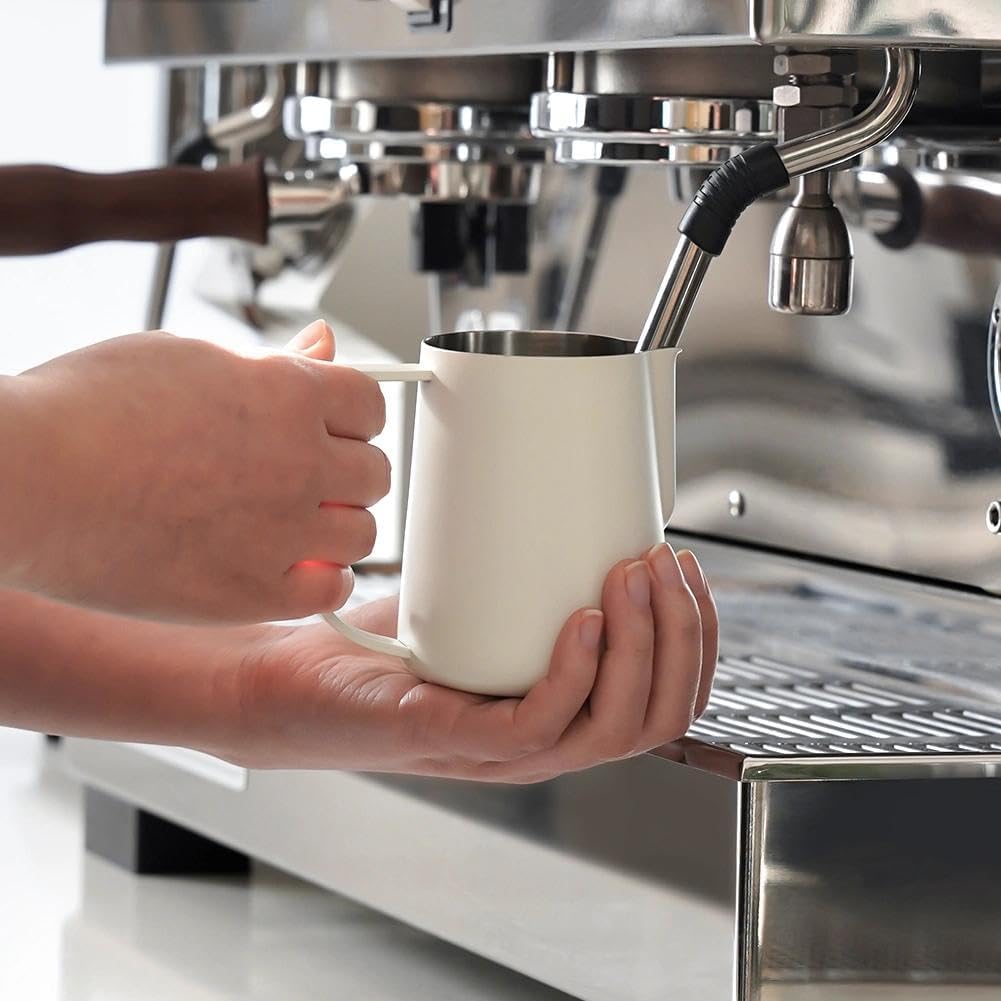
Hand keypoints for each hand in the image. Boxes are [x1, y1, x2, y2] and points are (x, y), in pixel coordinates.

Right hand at [2, 320, 388, 622]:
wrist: (26, 479)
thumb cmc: (85, 410)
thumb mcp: (186, 358)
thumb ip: (271, 363)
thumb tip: (322, 346)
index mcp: (288, 393)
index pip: (372, 404)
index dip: (353, 415)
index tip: (335, 427)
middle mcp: (300, 462)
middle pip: (375, 473)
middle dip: (348, 471)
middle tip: (308, 476)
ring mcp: (283, 530)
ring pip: (363, 534)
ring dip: (338, 526)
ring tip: (293, 522)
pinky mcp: (254, 591)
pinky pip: (330, 590)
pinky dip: (320, 579)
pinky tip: (290, 566)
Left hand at [227, 544, 717, 780]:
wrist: (291, 673)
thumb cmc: (385, 639)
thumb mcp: (474, 591)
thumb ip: (516, 545)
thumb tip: (538, 454)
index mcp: (564, 709)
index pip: (668, 698)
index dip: (697, 637)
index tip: (685, 564)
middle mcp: (548, 738)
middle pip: (658, 712)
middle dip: (680, 633)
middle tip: (660, 561)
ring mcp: (503, 751)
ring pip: (614, 724)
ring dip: (639, 646)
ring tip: (628, 575)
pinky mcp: (454, 740)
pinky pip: (539, 728)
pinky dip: (574, 673)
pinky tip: (580, 620)